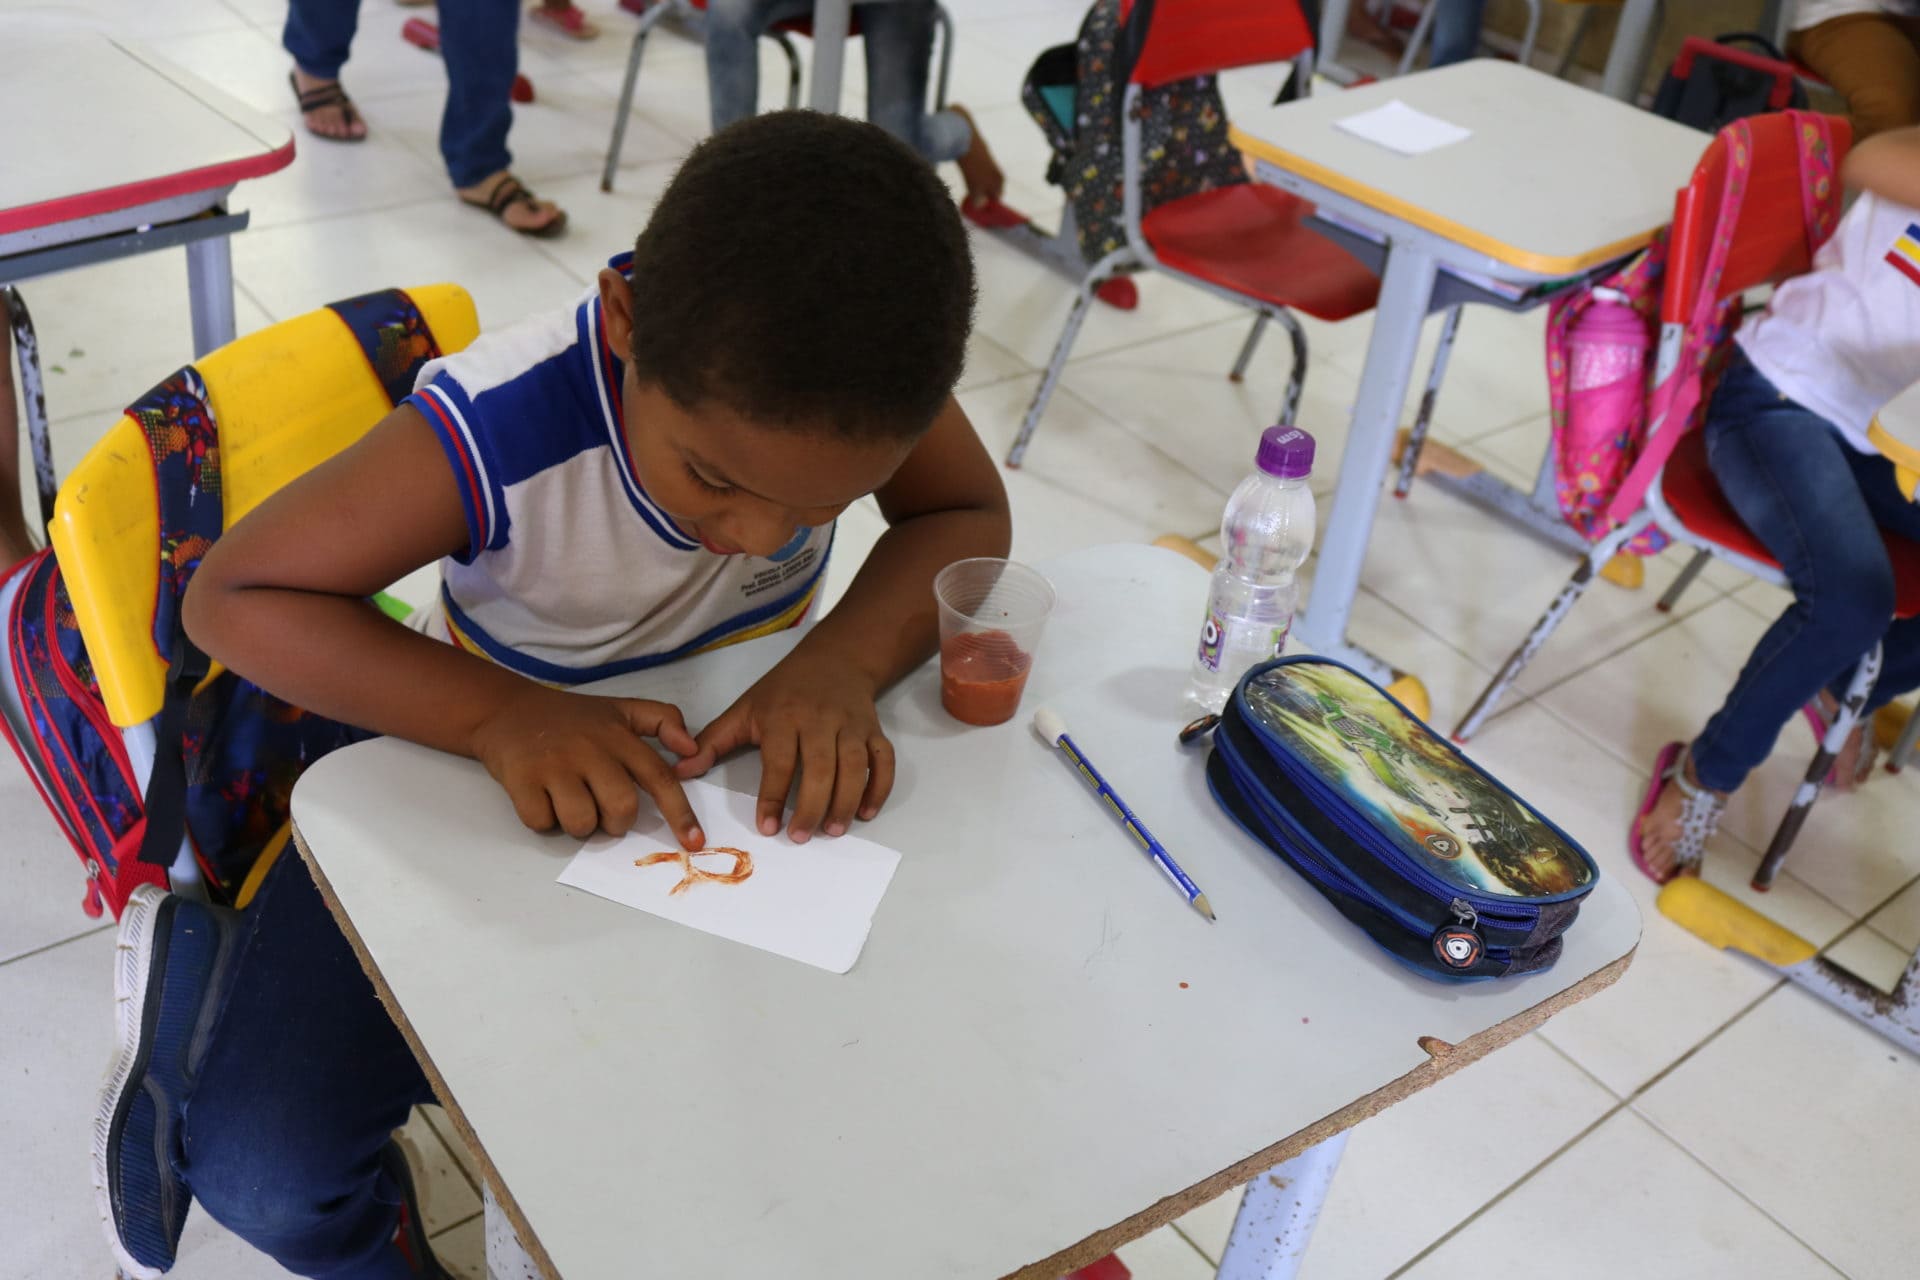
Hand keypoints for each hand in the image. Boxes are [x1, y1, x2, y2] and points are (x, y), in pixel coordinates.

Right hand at [468, 684, 703, 846]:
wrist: (506, 709)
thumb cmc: (571, 718)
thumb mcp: (621, 709)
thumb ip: (663, 720)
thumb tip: (693, 749)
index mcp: (618, 736)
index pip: (658, 777)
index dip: (680, 813)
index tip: (694, 841)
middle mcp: (589, 749)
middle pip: (621, 808)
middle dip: (616, 823)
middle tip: (601, 810)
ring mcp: (554, 764)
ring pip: (582, 822)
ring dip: (579, 825)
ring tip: (569, 802)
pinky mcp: (521, 778)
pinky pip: (543, 823)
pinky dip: (544, 820)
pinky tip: (541, 797)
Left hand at [676, 651, 893, 841]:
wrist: (834, 659)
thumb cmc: (784, 690)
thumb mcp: (745, 708)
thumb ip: (713, 741)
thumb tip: (680, 772)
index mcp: (783, 716)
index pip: (780, 761)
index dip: (773, 796)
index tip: (768, 827)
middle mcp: (819, 720)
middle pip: (821, 767)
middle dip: (812, 806)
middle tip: (801, 837)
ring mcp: (851, 725)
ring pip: (855, 766)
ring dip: (846, 801)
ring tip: (833, 830)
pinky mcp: (874, 730)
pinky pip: (883, 760)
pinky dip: (879, 788)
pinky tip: (865, 813)